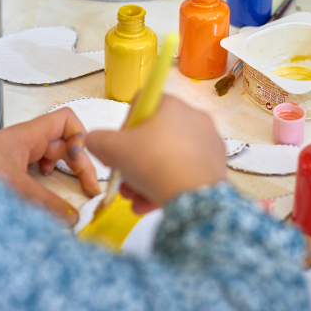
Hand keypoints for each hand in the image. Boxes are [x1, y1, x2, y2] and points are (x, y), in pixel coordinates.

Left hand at [0, 107, 101, 224]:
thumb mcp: (13, 186)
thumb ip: (44, 202)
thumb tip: (71, 217)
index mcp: (27, 134)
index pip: (65, 121)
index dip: (80, 138)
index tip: (83, 164)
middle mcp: (24, 142)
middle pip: (64, 143)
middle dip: (79, 162)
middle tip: (88, 187)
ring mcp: (16, 157)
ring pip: (52, 158)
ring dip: (65, 172)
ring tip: (71, 188)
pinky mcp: (8, 172)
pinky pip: (38, 172)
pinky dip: (48, 182)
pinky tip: (45, 192)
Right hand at [86, 95, 226, 209]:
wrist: (194, 195)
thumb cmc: (152, 162)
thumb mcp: (112, 148)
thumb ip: (97, 139)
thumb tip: (95, 141)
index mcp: (170, 104)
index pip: (141, 104)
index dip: (124, 126)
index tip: (117, 147)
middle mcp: (193, 117)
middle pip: (154, 136)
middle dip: (133, 161)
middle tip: (123, 180)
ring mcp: (207, 142)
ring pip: (168, 158)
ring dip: (146, 178)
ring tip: (133, 199)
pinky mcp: (215, 166)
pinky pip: (184, 172)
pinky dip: (166, 186)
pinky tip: (148, 205)